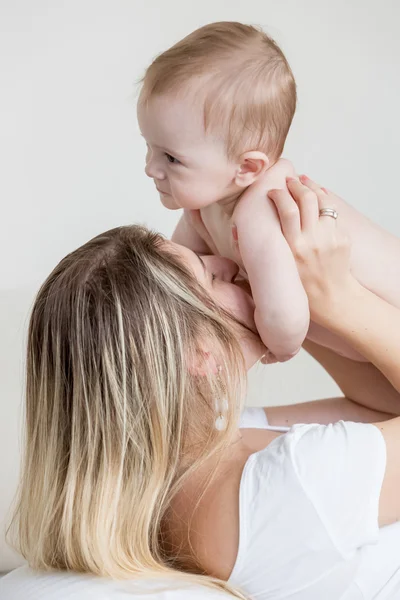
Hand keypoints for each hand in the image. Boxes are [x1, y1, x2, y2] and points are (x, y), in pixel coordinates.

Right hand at [267, 175, 353, 322]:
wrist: (331, 298)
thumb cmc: (300, 285)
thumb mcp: (278, 267)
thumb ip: (262, 248)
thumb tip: (236, 231)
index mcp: (294, 247)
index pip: (287, 209)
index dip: (279, 194)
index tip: (273, 191)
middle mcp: (313, 240)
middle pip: (306, 199)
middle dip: (296, 185)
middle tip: (289, 181)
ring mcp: (330, 237)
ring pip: (323, 201)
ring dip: (312, 188)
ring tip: (303, 182)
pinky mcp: (343, 238)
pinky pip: (333, 213)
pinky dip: (324, 201)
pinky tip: (318, 196)